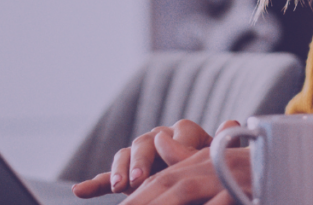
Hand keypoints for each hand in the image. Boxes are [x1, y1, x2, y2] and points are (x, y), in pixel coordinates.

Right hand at [73, 119, 239, 197]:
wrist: (205, 185)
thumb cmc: (217, 171)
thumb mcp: (223, 161)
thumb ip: (223, 145)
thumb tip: (232, 121)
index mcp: (186, 133)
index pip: (180, 132)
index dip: (176, 146)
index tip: (173, 163)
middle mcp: (161, 139)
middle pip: (146, 142)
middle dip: (141, 161)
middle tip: (138, 180)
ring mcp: (142, 158)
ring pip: (126, 156)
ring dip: (121, 170)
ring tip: (120, 187)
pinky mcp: (129, 177)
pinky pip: (110, 178)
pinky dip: (96, 184)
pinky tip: (80, 191)